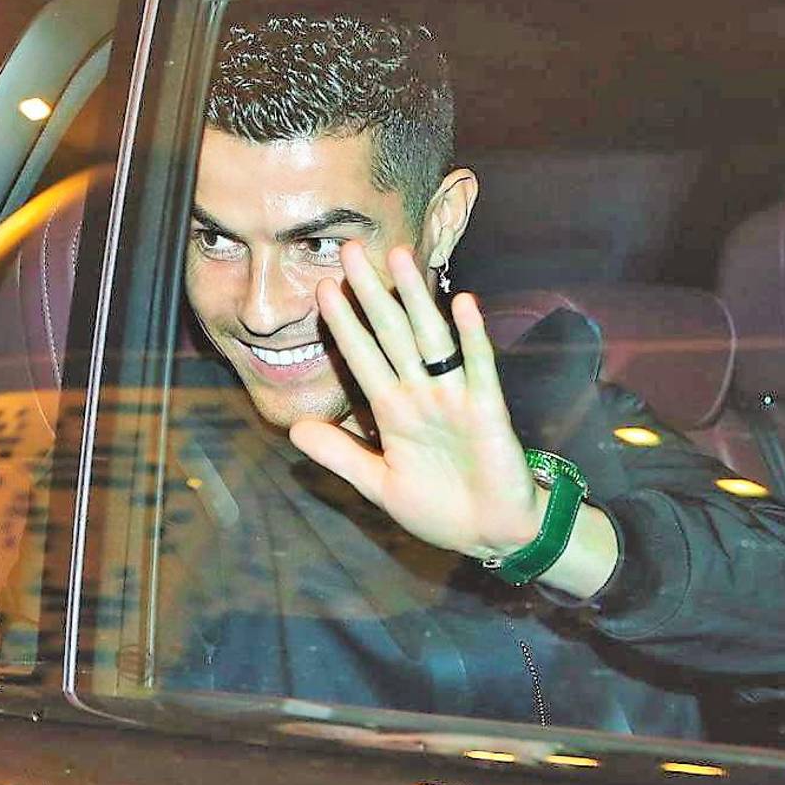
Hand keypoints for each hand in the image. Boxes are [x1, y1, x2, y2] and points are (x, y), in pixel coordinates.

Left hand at [288, 242, 542, 560]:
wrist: (490, 534)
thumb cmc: (439, 508)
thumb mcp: (379, 484)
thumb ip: (341, 455)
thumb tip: (294, 431)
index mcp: (392, 411)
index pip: (361, 357)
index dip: (343, 324)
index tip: (322, 289)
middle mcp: (420, 394)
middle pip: (390, 333)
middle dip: (370, 293)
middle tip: (350, 250)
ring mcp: (454, 397)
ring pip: (429, 338)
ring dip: (415, 298)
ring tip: (400, 257)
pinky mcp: (487, 410)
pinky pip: (478, 367)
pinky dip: (471, 337)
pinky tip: (462, 304)